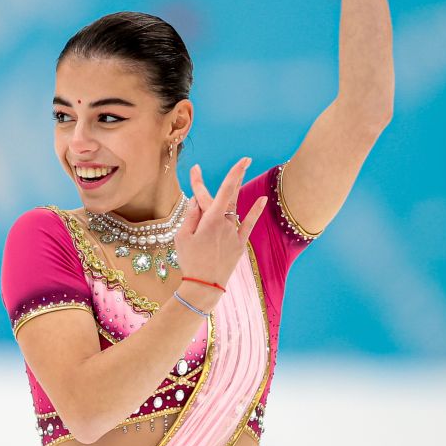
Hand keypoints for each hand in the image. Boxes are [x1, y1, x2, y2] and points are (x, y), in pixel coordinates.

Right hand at [174, 158, 268, 302]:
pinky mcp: (239, 244)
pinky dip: (255, 211)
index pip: (225, 190)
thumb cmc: (190, 260)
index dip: (234, 172)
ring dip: (227, 198)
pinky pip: (248, 224)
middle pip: (225, 197)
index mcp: (211, 219)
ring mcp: (234, 234)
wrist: (204, 286)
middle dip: (224, 180)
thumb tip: (197, 200)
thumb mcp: (182, 236)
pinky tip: (263, 199)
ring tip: (233, 182)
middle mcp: (226, 223)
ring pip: (231, 211)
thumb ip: (191, 215)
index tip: (243, 160)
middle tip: (228, 164)